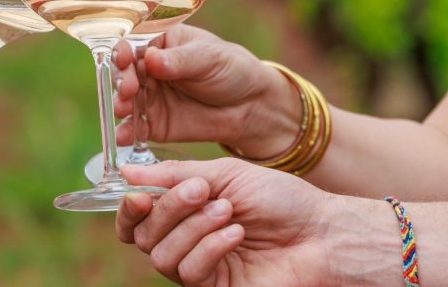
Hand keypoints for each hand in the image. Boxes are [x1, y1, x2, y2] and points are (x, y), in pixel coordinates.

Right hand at [113, 25, 297, 154]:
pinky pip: (136, 128)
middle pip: (125, 71)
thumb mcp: (208, 58)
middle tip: (127, 90)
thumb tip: (151, 58)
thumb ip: (179, 60)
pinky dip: (127, 133)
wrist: (251, 107)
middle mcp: (149, 69)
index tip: (123, 59)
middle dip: (121, 80)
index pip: (134, 43)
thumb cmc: (230, 69)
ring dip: (121, 104)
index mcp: (160, 43)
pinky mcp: (155, 124)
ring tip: (123, 109)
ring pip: (126, 99)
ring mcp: (150, 97)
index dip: (123, 50)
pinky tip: (123, 137)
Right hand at [116, 159, 340, 286]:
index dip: (128, 208)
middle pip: (143, 235)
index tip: (140, 195)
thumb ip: (174, 175)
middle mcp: (185, 239)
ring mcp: (200, 267)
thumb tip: (126, 174)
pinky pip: (191, 273)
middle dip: (168, 209)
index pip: (136, 217)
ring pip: (161, 256)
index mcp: (183, 209)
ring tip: (227, 211)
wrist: (320, 232)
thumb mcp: (223, 173)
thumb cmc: (277, 197)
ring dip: (192, 228)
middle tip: (201, 191)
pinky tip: (236, 234)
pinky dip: (210, 248)